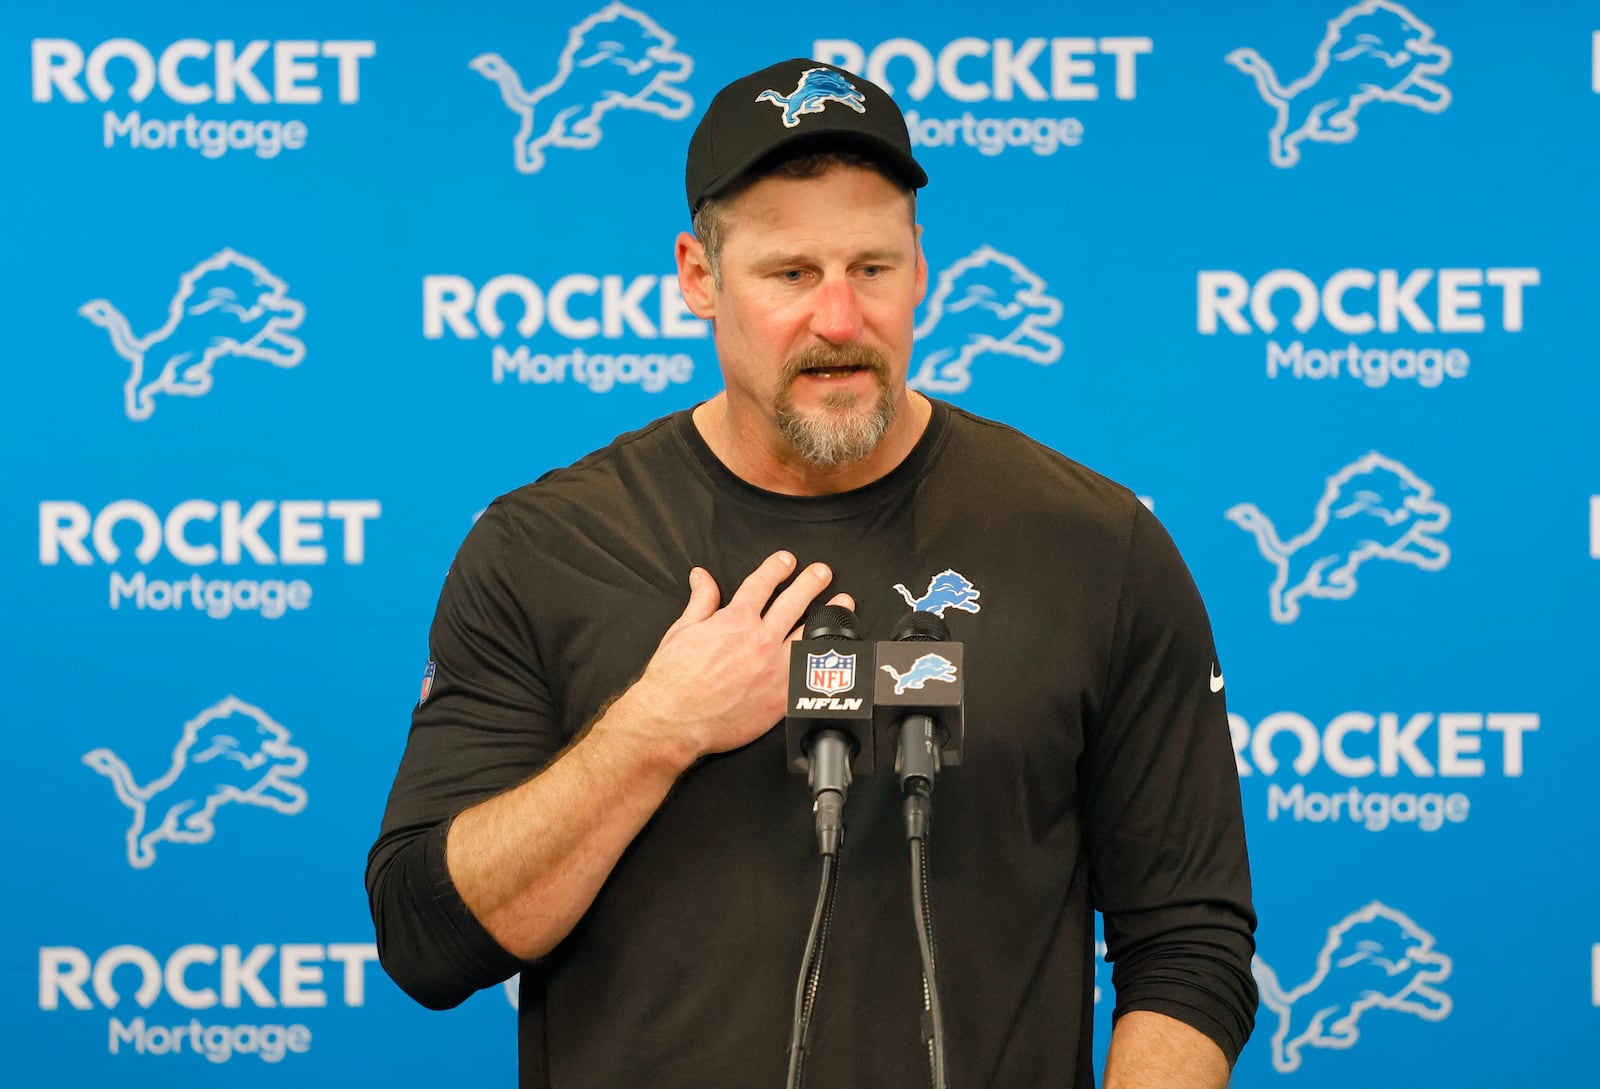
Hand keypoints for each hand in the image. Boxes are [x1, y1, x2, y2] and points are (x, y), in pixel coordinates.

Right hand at [609, 551, 853, 764]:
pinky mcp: (781, 696)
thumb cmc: (673, 681)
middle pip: (794, 601)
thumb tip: (703, 577)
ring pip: (810, 633)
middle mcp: (759, 640)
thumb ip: (700, 601)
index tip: (787, 560)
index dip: (777, 567)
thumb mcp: (681, 630)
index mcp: (734, 620)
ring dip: (828, 614)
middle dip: (811, 582)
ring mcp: (774, 668)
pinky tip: (834, 649)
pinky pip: (810, 671)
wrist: (674, 721)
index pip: (762, 584)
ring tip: (842, 603)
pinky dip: (824, 657)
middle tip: (822, 573)